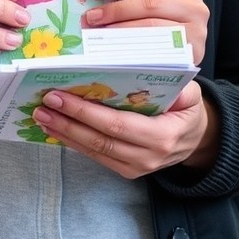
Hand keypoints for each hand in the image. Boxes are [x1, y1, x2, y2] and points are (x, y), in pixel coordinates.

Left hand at [32, 81, 217, 177]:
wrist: (196, 141)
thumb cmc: (187, 110)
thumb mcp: (190, 94)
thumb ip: (176, 83)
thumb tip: (147, 67)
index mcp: (162, 135)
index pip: (117, 124)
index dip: (85, 111)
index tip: (59, 95)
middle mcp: (148, 156)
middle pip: (100, 140)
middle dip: (68, 121)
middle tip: (43, 104)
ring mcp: (136, 168)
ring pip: (94, 151)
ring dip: (64, 133)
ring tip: (41, 116)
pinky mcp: (126, 171)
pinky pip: (95, 157)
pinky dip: (72, 142)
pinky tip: (54, 129)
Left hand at [81, 0, 208, 64]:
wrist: (183, 57)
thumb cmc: (165, 24)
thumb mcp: (156, 4)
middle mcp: (196, 8)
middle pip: (150, 2)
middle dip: (116, 8)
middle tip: (92, 16)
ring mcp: (196, 32)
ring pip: (151, 25)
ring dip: (120, 28)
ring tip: (98, 31)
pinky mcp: (190, 54)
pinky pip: (155, 47)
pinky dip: (131, 45)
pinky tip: (115, 45)